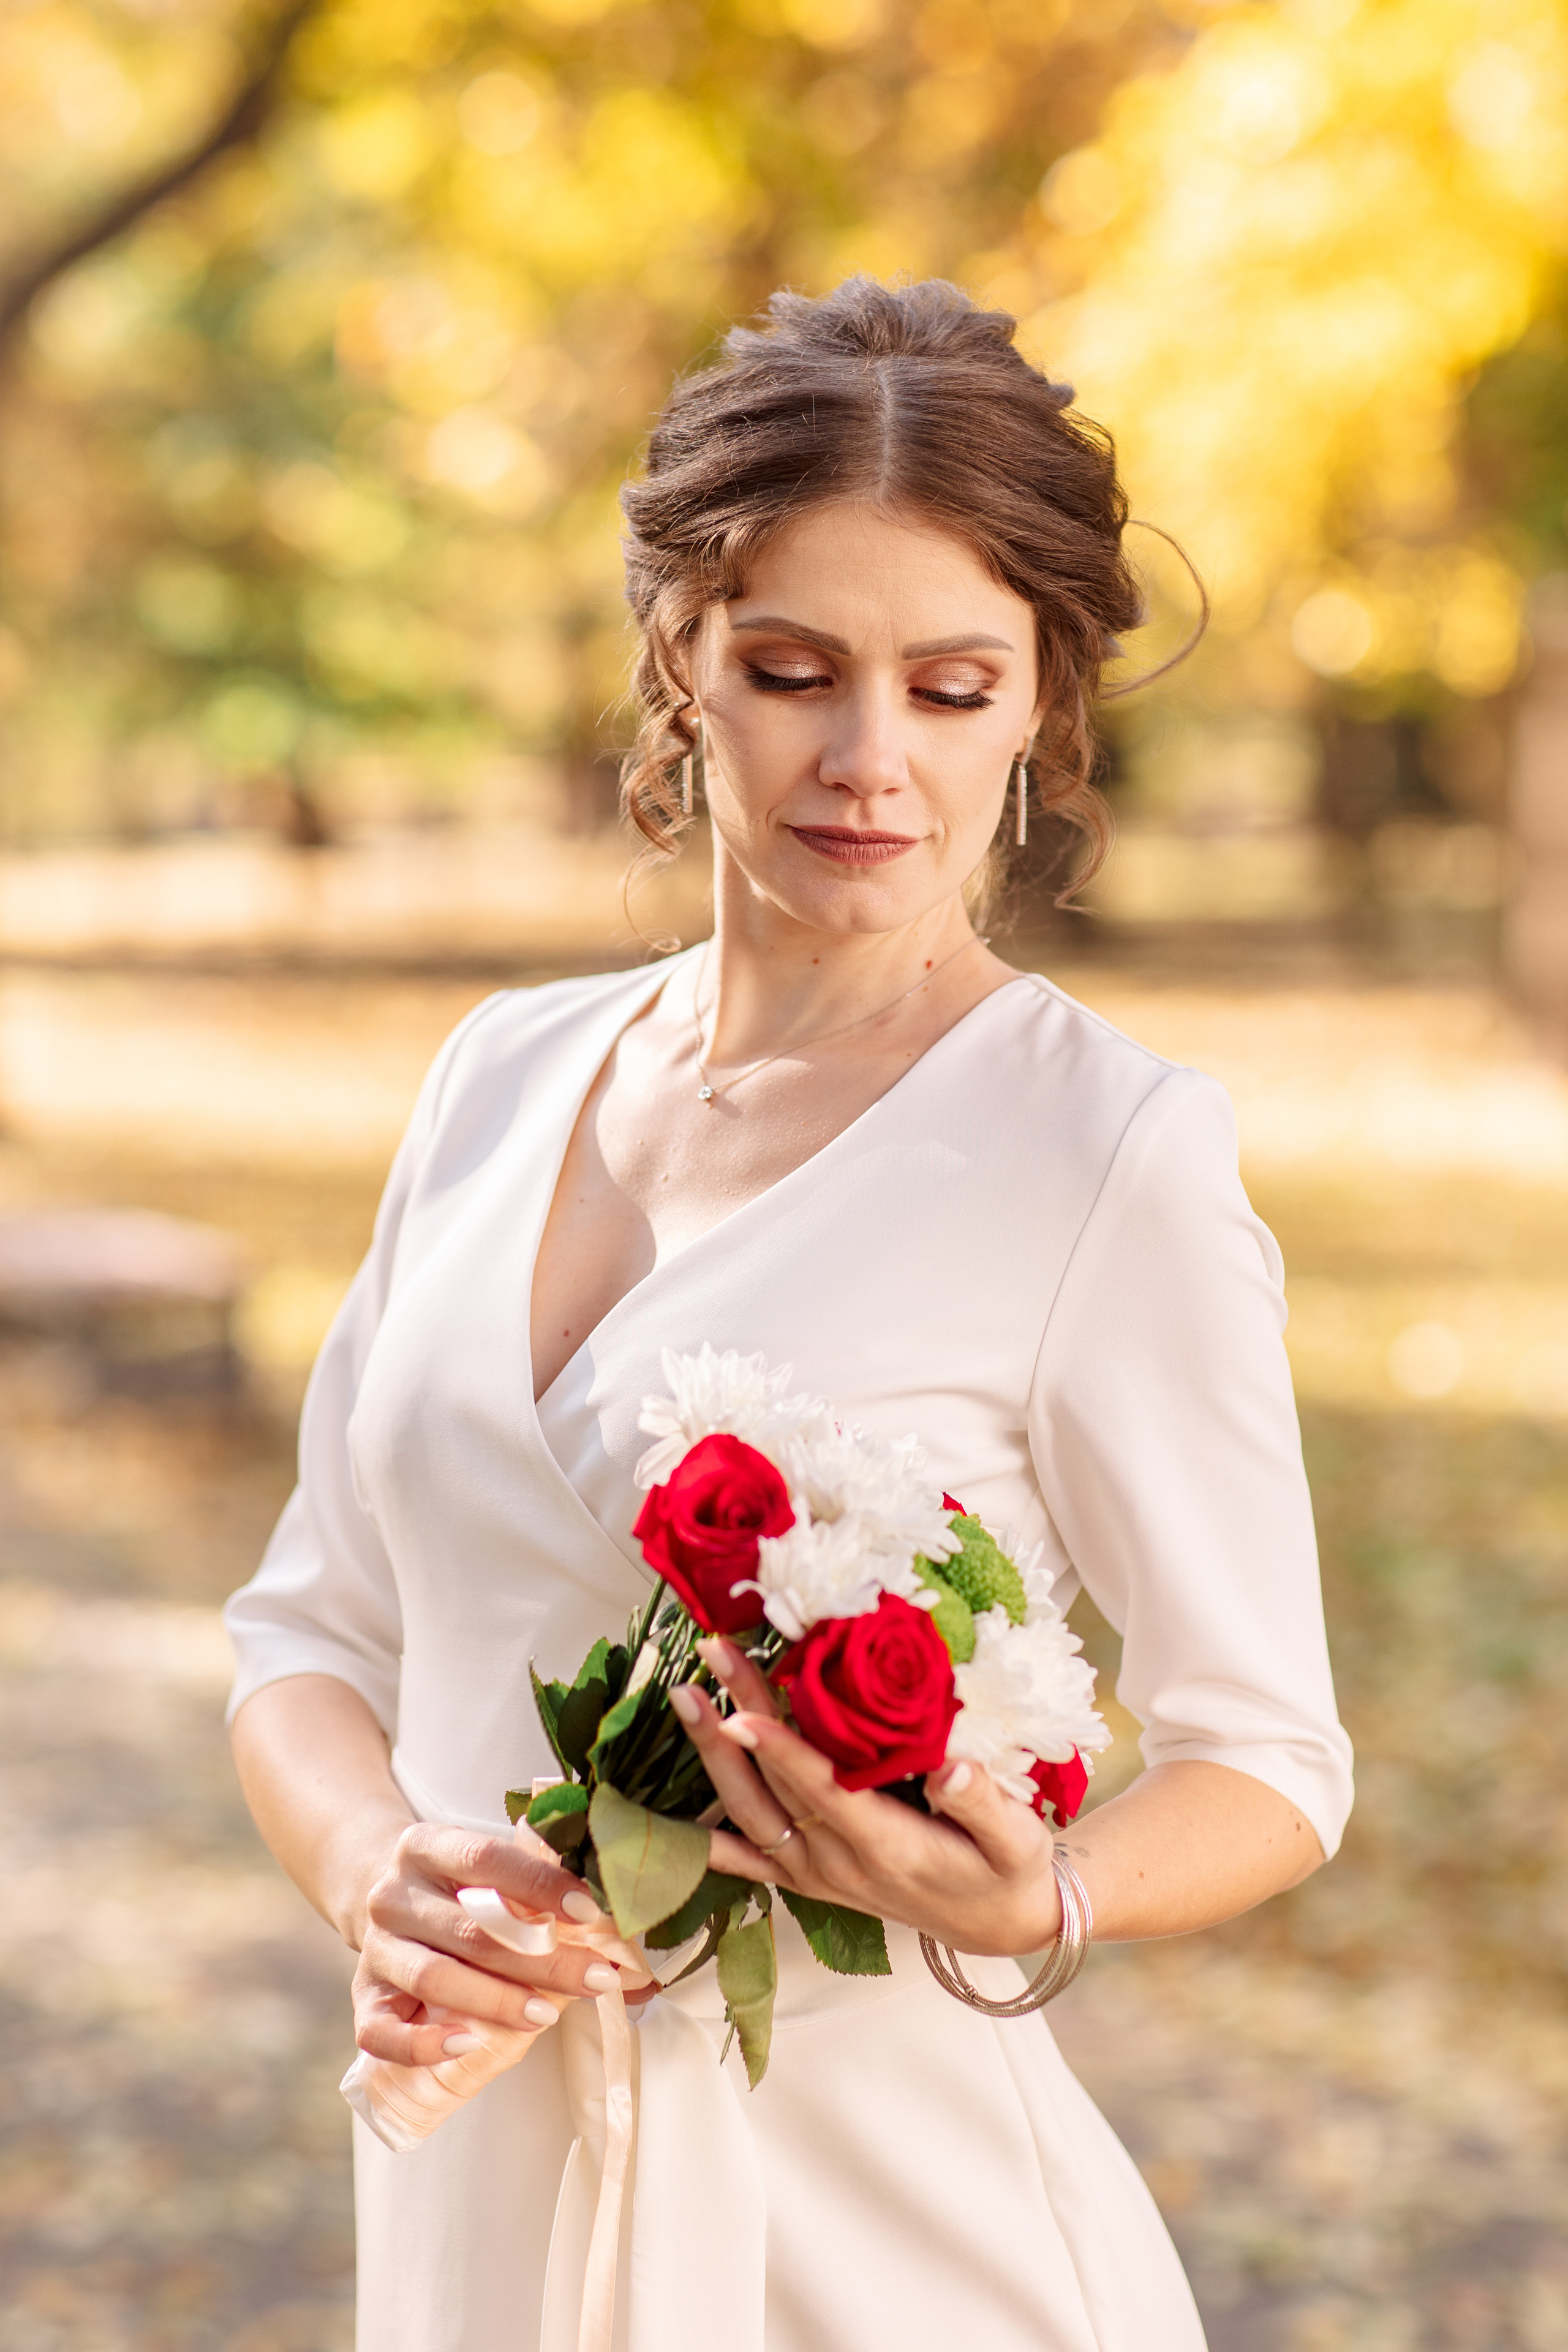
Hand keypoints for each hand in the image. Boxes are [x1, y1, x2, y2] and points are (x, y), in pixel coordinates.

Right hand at [352, 1823, 652, 2067]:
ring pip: (433, 1977)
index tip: (592, 1909)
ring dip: (497, 2000)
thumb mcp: (489, 1872)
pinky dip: (424, 2044)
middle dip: (541, 1958)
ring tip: (547, 2013)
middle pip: (469, 1929)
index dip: (540, 1884)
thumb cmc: (458, 1889)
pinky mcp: (362, 1997)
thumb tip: (639, 1965)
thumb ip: (547, 1898)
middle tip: (596, 1978)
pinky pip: (380, 2031)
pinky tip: (467, 2045)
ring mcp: (374, 1948)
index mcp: (426, 1845)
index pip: (486, 1859)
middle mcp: (394, 1894)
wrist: (373, 1891)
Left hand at [672, 1639, 1061, 1957]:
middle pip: (773, 1788)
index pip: (822, 1791)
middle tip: (705, 1664)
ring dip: (712, 1758)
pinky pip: (746, 1858)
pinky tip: (662, 1808)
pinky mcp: (808, 1877)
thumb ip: (983, 1802)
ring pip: (749, 1814)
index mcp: (886, 1846)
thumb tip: (951, 1767)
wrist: (998, 1923)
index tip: (740, 1711)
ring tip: (685, 1697)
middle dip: (733, 1726)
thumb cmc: (1008, 1869)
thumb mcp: (1016, 1839)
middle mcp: (838, 1864)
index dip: (780, 1751)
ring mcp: (816, 1874)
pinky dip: (703, 1835)